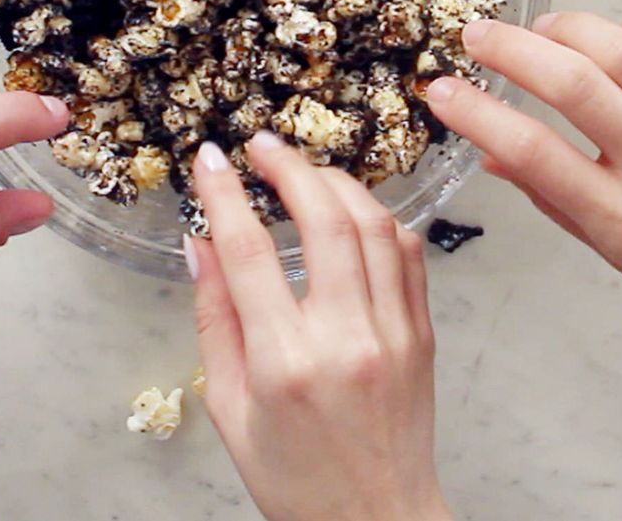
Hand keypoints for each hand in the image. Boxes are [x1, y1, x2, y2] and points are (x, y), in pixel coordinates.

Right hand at [187, 133, 450, 520]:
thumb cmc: (294, 477)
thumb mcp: (228, 406)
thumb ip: (214, 318)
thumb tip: (199, 244)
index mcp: (285, 362)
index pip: (248, 251)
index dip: (224, 193)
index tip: (210, 159)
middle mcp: (345, 338)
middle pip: (323, 219)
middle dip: (288, 167)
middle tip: (263, 145)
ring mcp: (393, 332)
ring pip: (374, 224)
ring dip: (336, 181)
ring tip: (304, 169)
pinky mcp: (422, 332)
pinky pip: (408, 252)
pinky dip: (379, 217)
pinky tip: (351, 209)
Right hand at [426, 12, 621, 337]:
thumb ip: (556, 202)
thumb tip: (492, 154)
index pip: (534, 152)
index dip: (476, 113)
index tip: (440, 91)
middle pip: (572, 86)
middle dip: (510, 49)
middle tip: (477, 34)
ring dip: (565, 28)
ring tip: (540, 28)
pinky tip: (616, 37)